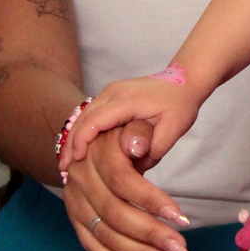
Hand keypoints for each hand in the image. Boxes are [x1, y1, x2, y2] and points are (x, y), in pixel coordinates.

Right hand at [60, 74, 203, 171]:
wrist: (186, 81)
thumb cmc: (180, 105)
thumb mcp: (173, 128)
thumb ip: (152, 146)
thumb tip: (131, 163)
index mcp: (126, 99)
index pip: (95, 120)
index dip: (82, 141)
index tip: (75, 162)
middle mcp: (112, 92)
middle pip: (83, 118)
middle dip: (72, 144)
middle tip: (64, 169)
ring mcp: (110, 92)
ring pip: (84, 115)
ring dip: (74, 138)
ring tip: (67, 163)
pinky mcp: (110, 96)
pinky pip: (91, 114)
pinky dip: (83, 131)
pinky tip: (80, 149)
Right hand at [61, 125, 192, 250]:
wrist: (96, 133)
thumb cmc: (127, 127)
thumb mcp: (137, 118)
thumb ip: (139, 132)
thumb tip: (137, 147)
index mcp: (96, 151)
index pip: (122, 181)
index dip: (151, 201)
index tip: (181, 218)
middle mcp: (80, 179)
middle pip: (115, 214)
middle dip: (152, 236)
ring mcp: (75, 202)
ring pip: (105, 236)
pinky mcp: (77, 219)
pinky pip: (94, 248)